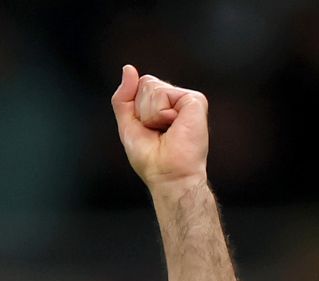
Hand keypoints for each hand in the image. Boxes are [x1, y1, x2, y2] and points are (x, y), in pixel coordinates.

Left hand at [111, 64, 208, 190]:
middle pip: (145, 83)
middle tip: (156, 131)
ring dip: (150, 115)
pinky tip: (173, 126)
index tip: (146, 129)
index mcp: (163, 104)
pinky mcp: (195, 100)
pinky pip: (163, 94)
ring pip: (152, 87)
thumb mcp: (128, 125)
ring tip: (165, 131)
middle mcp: (177, 99)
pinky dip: (160, 114)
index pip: (140, 85)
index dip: (135, 108)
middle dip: (141, 110)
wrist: (168, 174)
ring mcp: (187, 99)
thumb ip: (123, 98)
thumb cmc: (150, 157)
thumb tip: (128, 69)